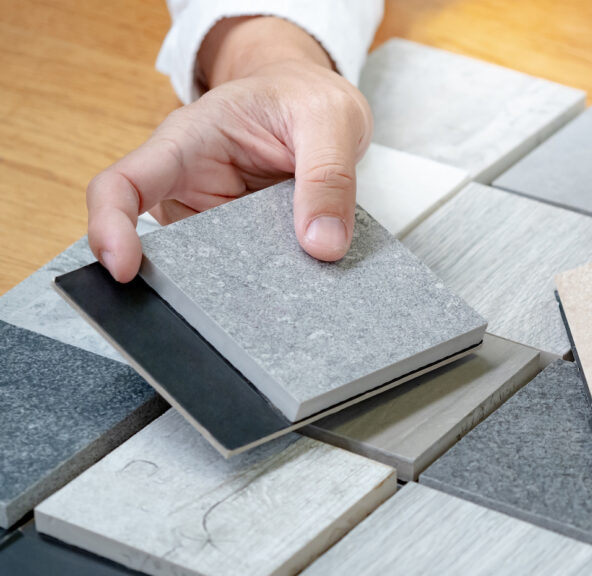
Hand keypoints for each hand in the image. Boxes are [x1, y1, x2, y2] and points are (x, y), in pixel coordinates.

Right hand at [87, 17, 372, 282]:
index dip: (110, 228)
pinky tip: (296, 295)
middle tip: (230, 311)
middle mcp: (190, 187)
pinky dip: (270, 287)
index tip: (124, 270)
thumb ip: (328, 177)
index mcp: (186, 143)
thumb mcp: (329, 120)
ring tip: (277, 301)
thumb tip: (322, 245)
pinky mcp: (247, 243)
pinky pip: (251, 275)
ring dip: (238, 291)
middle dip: (186, 286)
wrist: (318, 105)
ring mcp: (217, 220)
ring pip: (210, 271)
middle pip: (164, 249)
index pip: (123, 185)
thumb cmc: (305, 97)